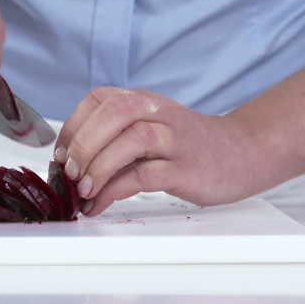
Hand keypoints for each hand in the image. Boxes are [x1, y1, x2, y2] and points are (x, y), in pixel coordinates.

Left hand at [54, 87, 256, 215]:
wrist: (244, 153)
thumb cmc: (189, 146)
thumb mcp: (152, 128)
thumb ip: (118, 137)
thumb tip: (70, 162)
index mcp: (145, 101)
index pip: (98, 99)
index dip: (72, 126)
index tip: (60, 155)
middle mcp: (159, 114)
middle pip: (114, 112)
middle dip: (83, 142)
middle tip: (69, 172)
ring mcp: (175, 140)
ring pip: (131, 139)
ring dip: (100, 165)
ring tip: (84, 189)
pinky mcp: (186, 168)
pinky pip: (145, 175)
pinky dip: (116, 190)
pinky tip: (101, 203)